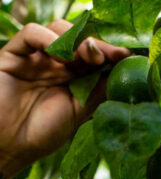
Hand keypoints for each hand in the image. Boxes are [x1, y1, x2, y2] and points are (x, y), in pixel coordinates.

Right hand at [0, 19, 128, 178]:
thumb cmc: (43, 133)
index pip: (96, 54)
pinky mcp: (14, 55)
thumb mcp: (80, 112)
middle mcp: (57, 63)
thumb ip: (99, 91)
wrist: (9, 145)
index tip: (128, 57)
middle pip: (80, 39)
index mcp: (75, 76)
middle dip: (98, 44)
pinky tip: (61, 55)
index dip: (111, 52)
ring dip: (76, 40)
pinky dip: (48, 38)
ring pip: (58, 30)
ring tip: (87, 58)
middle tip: (110, 55)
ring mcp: (36, 57)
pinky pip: (31, 34)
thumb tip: (126, 74)